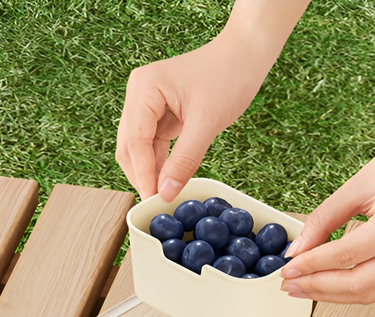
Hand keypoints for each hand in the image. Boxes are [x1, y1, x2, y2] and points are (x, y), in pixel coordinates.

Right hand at [116, 37, 267, 201]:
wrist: (245, 54)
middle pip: (129, 146)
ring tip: (162, 195)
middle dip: (141, 175)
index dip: (143, 174)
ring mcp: (147, 103)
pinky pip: (152, 144)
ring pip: (138, 149)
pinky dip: (158, 164)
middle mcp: (139, 94)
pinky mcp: (160, 112)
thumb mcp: (207, 123)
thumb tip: (166, 193)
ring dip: (148, 172)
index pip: (135, 142)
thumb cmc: (228, 76)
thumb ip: (184, 160)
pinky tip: (167, 181)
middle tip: (155, 203)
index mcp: (144, 89)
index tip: (153, 200)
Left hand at [281, 124, 374, 303]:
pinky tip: (328, 284)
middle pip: (358, 284)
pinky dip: (351, 290)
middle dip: (317, 288)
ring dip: (332, 295)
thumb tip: (296, 252)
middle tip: (289, 284)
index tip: (287, 270)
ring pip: (369, 293)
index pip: (346, 256)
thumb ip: (322, 222)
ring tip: (302, 287)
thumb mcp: (356, 186)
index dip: (311, 267)